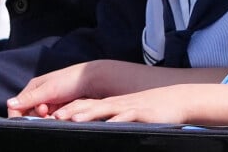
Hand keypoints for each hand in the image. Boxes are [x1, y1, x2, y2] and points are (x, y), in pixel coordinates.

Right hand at [7, 61, 102, 117]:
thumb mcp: (50, 89)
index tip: (38, 114)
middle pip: (28, 115)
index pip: (16, 107)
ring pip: (39, 120)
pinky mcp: (58, 110)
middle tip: (49, 112)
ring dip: (46, 119)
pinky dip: (54, 120)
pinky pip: (50, 120)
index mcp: (33, 87)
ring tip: (57, 114)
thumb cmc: (71, 80)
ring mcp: (49, 103)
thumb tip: (9, 103)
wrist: (93, 81)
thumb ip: (30, 98)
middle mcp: (39, 95)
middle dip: (37, 117)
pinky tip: (61, 116)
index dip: (23, 114)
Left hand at [51, 85, 190, 123]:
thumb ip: (112, 118)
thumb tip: (98, 127)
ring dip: (88, 114)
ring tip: (72, 119)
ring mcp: (129, 107)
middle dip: (71, 111)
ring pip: (105, 109)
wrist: (176, 100)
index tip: (51, 117)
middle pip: (90, 106)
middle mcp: (117, 104)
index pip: (86, 106)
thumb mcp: (128, 114)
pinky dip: (118, 119)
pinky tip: (110, 123)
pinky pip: (128, 116)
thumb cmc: (152, 111)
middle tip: (53, 117)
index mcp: (112, 105)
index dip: (69, 110)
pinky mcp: (142, 113)